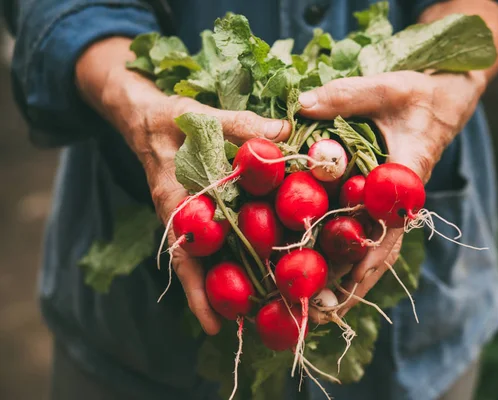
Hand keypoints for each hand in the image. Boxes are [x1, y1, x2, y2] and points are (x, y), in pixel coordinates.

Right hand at [76, 38, 290, 334]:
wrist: (146, 118)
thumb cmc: (168, 119)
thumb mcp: (199, 117)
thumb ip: (238, 125)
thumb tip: (283, 132)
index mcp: (175, 203)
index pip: (186, 256)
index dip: (198, 292)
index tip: (215, 324)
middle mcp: (185, 218)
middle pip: (203, 267)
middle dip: (223, 297)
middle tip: (253, 327)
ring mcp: (196, 216)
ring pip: (213, 255)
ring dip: (232, 279)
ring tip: (262, 307)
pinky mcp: (207, 208)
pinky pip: (221, 234)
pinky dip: (238, 250)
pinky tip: (263, 260)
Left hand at [299, 70, 485, 316]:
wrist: (446, 98)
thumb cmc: (420, 93)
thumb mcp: (386, 88)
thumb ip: (345, 96)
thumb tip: (301, 106)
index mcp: (406, 178)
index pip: (390, 224)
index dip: (371, 254)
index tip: (349, 281)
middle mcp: (400, 201)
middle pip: (380, 252)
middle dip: (354, 284)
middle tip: (321, 313)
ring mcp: (392, 206)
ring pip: (374, 251)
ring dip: (351, 281)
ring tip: (320, 311)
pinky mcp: (382, 203)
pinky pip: (367, 236)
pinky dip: (350, 258)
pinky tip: (325, 276)